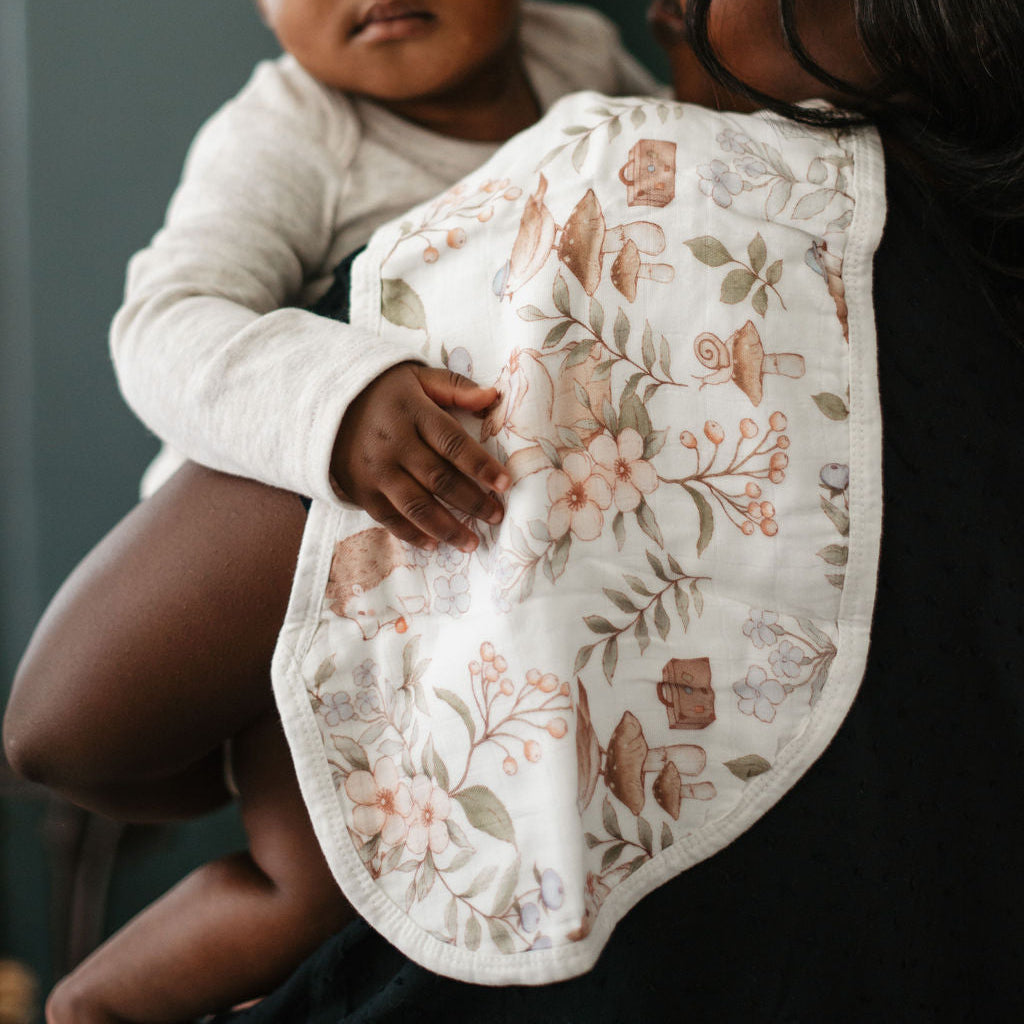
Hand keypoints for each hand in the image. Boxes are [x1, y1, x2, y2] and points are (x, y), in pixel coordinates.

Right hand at [330, 363, 509, 551]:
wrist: (325, 403)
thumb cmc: (383, 391)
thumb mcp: (417, 377)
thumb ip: (455, 388)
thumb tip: (493, 397)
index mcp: (412, 413)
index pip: (453, 443)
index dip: (480, 465)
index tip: (505, 484)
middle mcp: (394, 444)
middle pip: (439, 479)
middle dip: (472, 502)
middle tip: (497, 516)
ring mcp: (376, 470)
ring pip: (416, 506)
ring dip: (447, 528)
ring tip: (471, 543)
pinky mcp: (361, 489)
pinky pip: (389, 518)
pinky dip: (412, 535)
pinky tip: (434, 545)